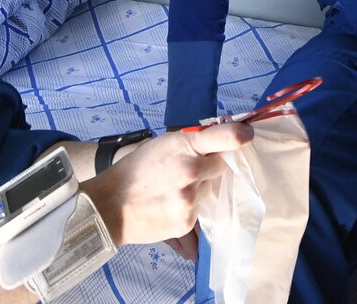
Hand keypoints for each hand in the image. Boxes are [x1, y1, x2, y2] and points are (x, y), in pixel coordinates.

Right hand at [81, 122, 251, 246]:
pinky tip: (170, 203)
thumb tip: (222, 142)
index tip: (247, 135)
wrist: (110, 206)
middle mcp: (191, 171)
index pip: (225, 138)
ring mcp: (191, 198)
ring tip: (173, 189)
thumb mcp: (161, 145)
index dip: (240, 135)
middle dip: (211, 165)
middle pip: (221, 165)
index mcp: (183, 146)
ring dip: (200, 187)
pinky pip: (200, 209)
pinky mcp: (188, 220)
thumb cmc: (134, 170)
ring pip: (210, 189)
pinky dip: (191, 206)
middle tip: (190, 168)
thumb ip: (192, 144)